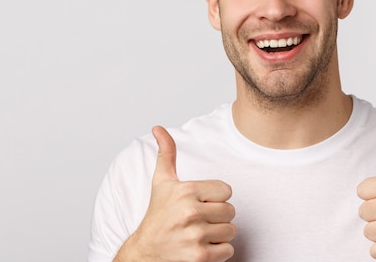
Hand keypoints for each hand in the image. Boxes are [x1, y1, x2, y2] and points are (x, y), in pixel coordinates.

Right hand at [115, 126, 235, 261]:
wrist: (145, 254)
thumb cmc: (157, 217)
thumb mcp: (161, 183)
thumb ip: (166, 153)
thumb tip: (158, 128)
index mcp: (186, 191)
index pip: (227, 190)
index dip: (215, 198)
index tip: (199, 203)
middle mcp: (190, 212)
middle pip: (231, 211)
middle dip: (218, 217)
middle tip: (199, 221)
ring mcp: (195, 235)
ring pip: (231, 231)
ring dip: (219, 235)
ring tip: (199, 235)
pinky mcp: (199, 257)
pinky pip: (228, 250)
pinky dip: (219, 253)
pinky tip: (201, 248)